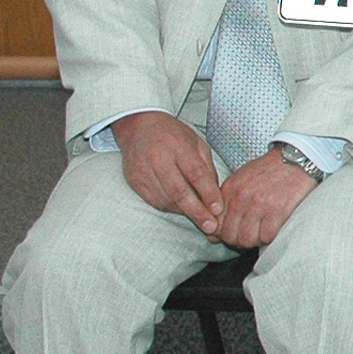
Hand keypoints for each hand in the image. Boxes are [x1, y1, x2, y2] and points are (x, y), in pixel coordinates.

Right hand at [114, 111, 223, 232]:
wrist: (139, 127)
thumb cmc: (173, 135)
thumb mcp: (196, 143)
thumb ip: (206, 167)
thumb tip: (215, 194)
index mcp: (178, 147)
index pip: (195, 174)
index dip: (207, 193)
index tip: (218, 209)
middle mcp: (158, 159)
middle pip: (178, 191)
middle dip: (196, 211)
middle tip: (210, 226)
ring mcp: (143, 171)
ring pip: (165, 199)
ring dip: (184, 212)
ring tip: (201, 220)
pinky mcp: (134, 180)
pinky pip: (154, 200)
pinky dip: (170, 208)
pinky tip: (182, 210)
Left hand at [214, 152, 316, 250]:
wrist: (296, 158)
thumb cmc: (269, 171)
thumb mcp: (241, 180)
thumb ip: (227, 202)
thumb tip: (215, 230)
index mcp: (230, 191)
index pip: (216, 225)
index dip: (223, 235)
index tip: (233, 234)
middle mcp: (241, 198)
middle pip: (230, 236)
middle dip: (238, 241)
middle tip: (249, 236)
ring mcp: (259, 205)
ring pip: (247, 239)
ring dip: (255, 241)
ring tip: (261, 234)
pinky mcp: (278, 210)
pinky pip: (267, 237)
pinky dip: (270, 238)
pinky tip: (273, 229)